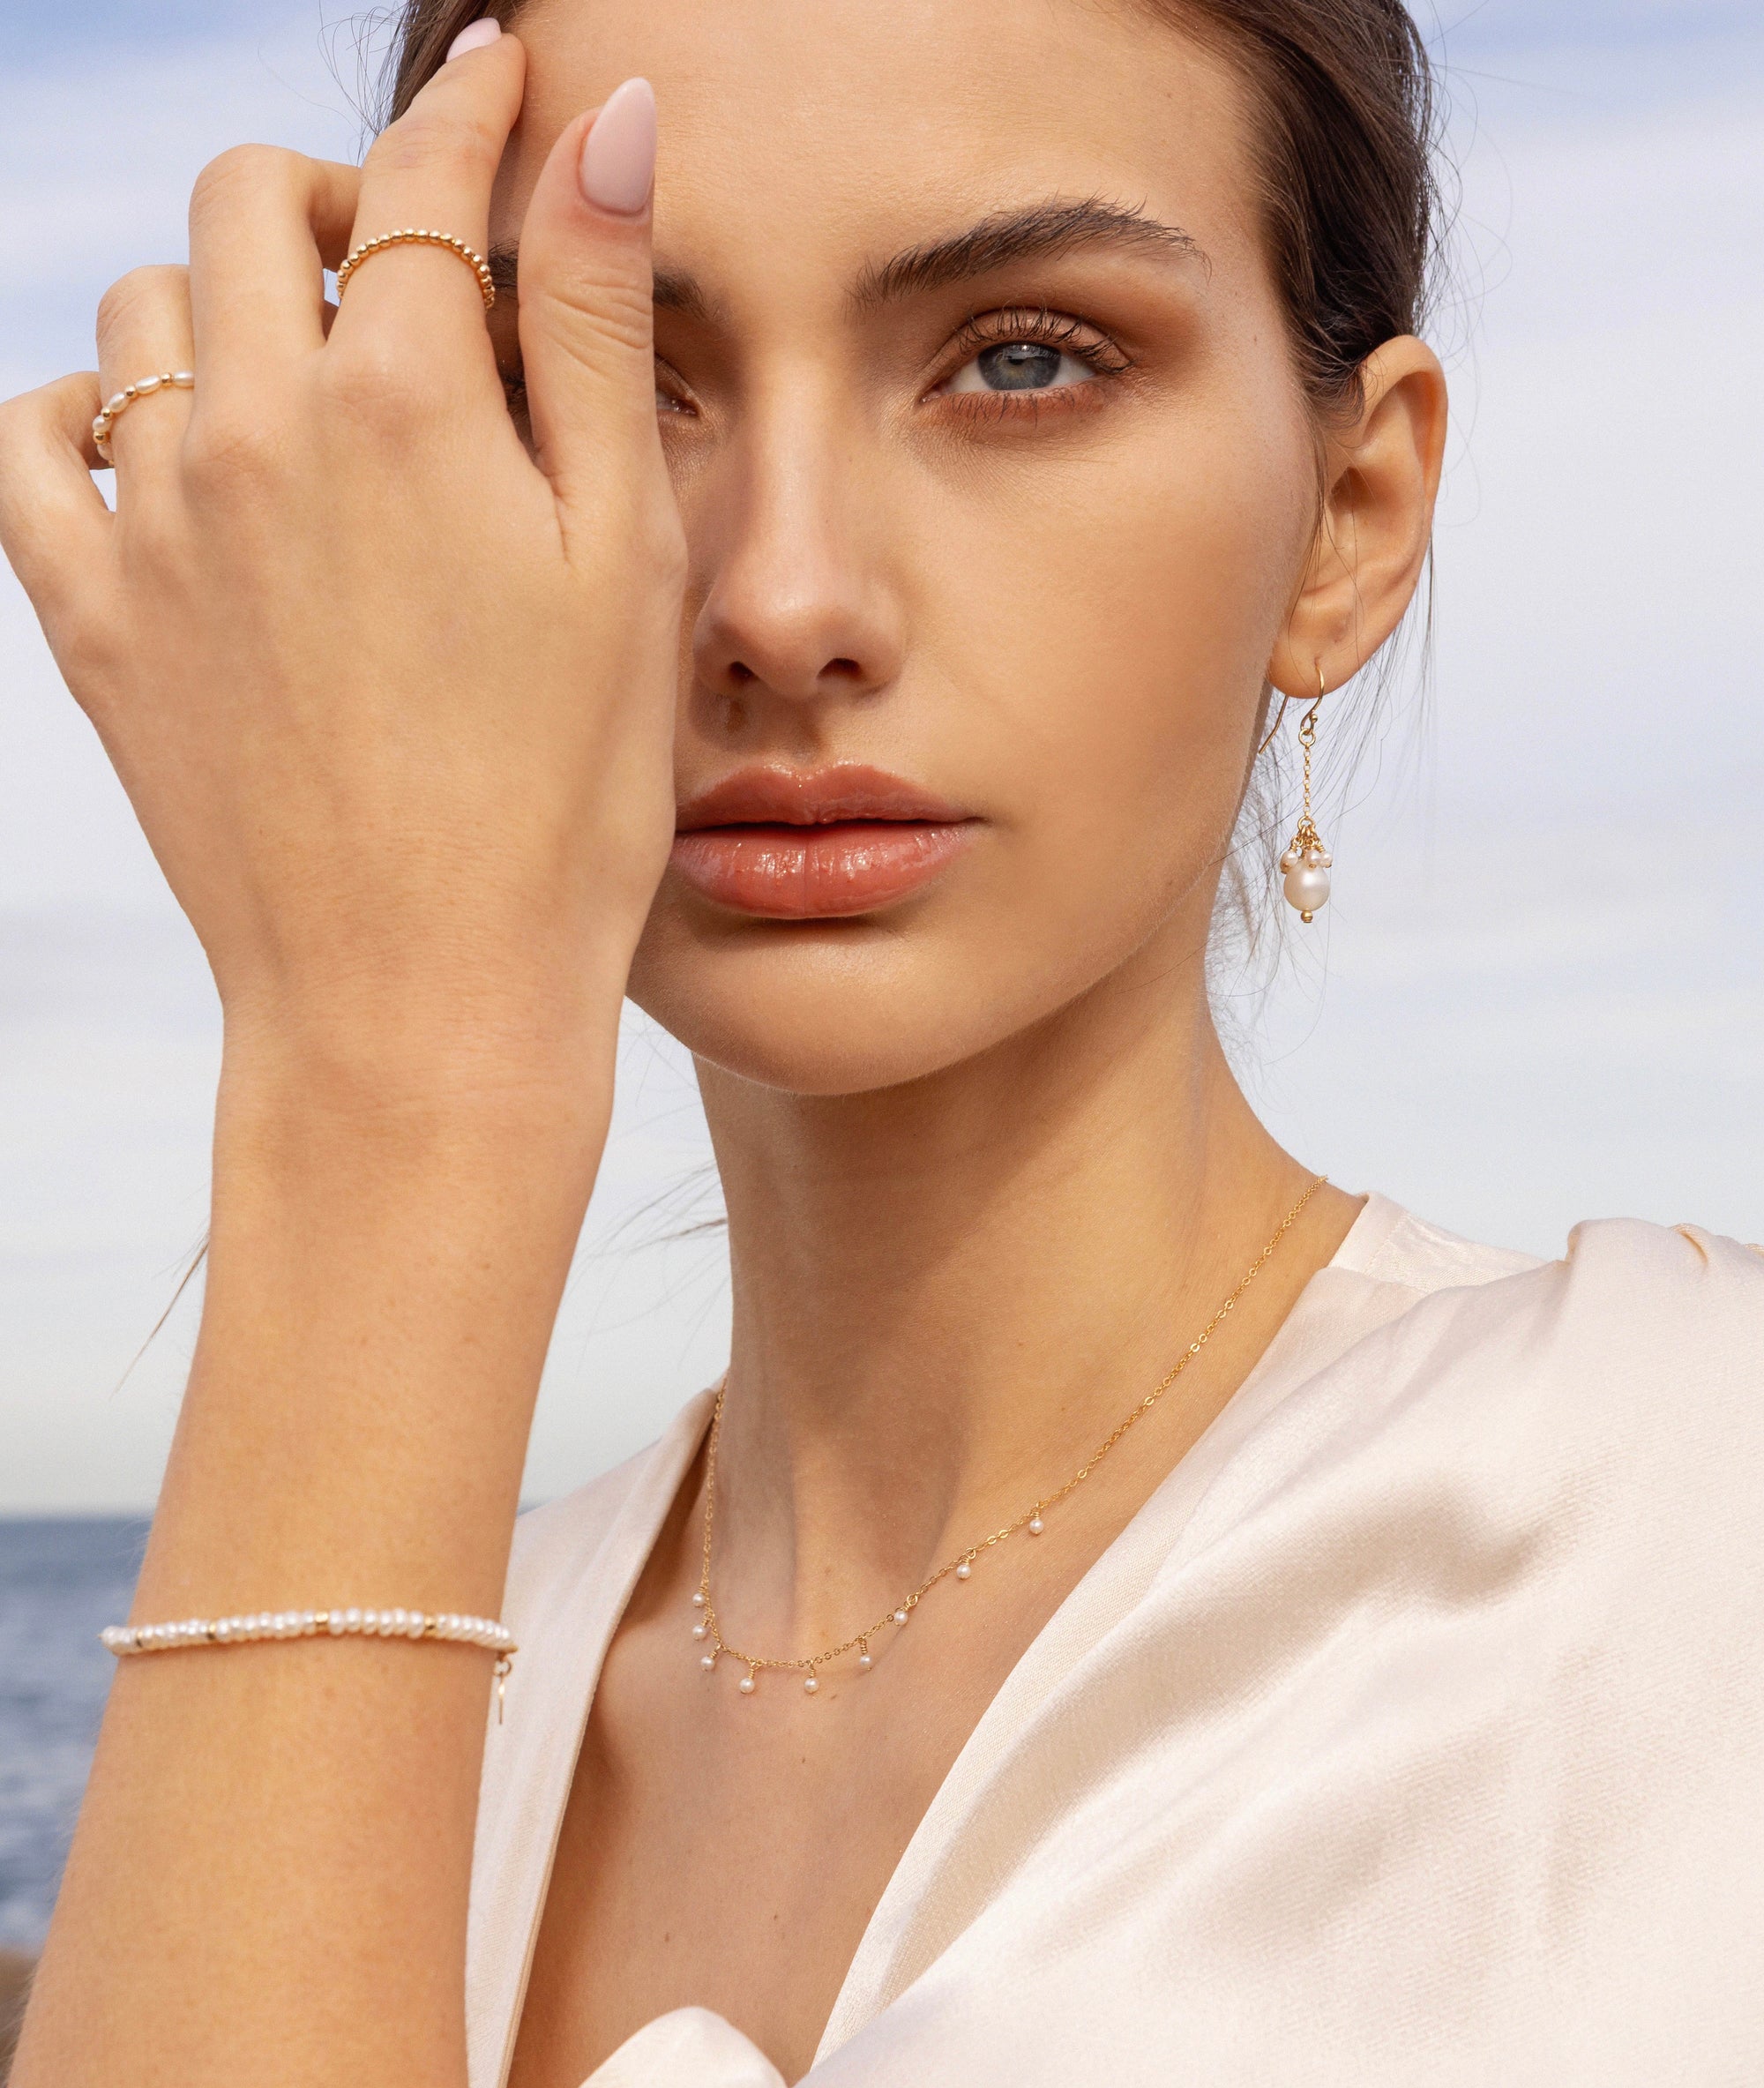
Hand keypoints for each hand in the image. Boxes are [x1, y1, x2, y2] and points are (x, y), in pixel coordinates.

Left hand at [0, 41, 683, 1111]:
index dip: (471, 111)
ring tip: (300, 372)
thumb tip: (601, 125)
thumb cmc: (562, 800)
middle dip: (329, 191)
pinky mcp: (95, 622)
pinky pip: (30, 444)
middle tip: (402, 259)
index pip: (421, 176)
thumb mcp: (623, 553)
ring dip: (220, 299)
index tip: (500, 88)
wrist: (419, 998)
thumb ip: (597, 322)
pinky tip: (158, 447)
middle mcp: (253, 430)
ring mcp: (154, 525)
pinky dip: (83, 410)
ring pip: (139, 313)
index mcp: (405, 401)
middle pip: (247, 202)